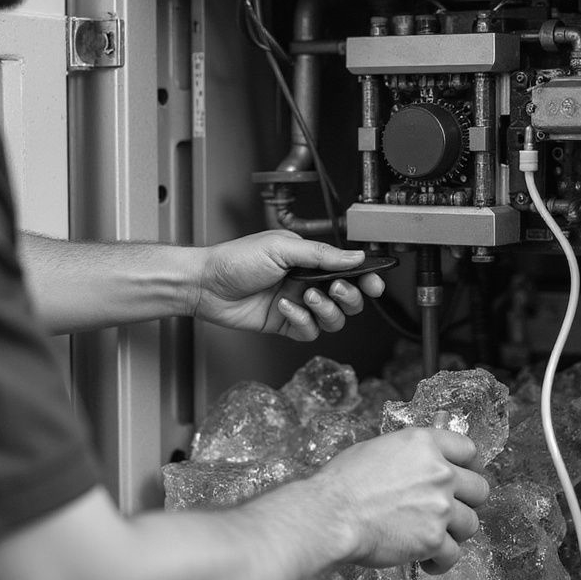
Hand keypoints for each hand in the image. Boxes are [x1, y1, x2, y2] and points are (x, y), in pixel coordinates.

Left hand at [188, 230, 385, 340]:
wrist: (206, 284)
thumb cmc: (236, 259)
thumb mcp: (281, 248)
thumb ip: (321, 255)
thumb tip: (354, 257)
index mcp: (309, 260)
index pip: (348, 270)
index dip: (365, 278)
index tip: (374, 281)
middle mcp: (307, 282)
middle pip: (348, 299)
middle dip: (349, 296)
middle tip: (337, 289)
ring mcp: (297, 305)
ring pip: (332, 319)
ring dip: (325, 310)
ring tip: (306, 297)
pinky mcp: (285, 325)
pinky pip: (308, 332)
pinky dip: (301, 321)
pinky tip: (284, 308)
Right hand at [312, 426, 490, 574]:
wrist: (331, 516)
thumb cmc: (343, 483)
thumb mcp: (377, 449)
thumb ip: (408, 455)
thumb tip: (418, 463)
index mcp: (424, 444)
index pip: (468, 448)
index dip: (466, 464)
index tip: (460, 476)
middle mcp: (439, 472)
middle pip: (479, 488)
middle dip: (466, 501)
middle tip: (449, 510)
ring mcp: (440, 506)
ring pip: (471, 523)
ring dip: (455, 533)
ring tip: (435, 538)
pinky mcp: (433, 539)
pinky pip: (453, 554)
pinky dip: (441, 561)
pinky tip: (427, 562)